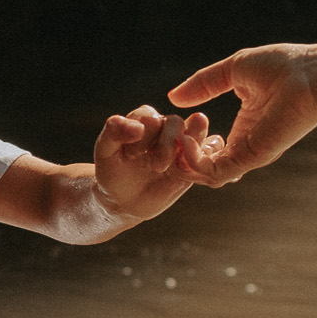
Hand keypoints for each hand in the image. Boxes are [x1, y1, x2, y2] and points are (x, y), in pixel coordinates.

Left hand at [93, 105, 215, 221]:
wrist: (125, 199)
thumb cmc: (113, 172)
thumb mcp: (105, 152)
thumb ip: (113, 134)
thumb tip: (136, 126)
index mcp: (144, 120)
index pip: (151, 117)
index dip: (144, 135)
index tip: (133, 155)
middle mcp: (165, 128)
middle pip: (176, 123)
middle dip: (167, 144)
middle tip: (157, 166)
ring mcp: (181, 144)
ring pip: (196, 133)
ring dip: (192, 146)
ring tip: (180, 164)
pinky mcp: (194, 162)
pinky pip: (210, 151)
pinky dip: (210, 154)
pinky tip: (197, 167)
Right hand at [169, 44, 316, 185]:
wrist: (312, 74)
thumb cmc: (283, 66)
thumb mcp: (232, 71)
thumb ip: (204, 84)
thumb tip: (174, 96)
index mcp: (244, 127)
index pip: (210, 149)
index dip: (188, 141)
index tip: (177, 124)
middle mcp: (245, 145)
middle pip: (204, 168)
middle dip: (181, 156)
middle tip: (170, 138)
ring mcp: (249, 153)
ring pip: (207, 176)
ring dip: (185, 161)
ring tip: (177, 139)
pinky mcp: (252, 156)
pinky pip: (215, 173)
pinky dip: (196, 162)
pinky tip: (189, 140)